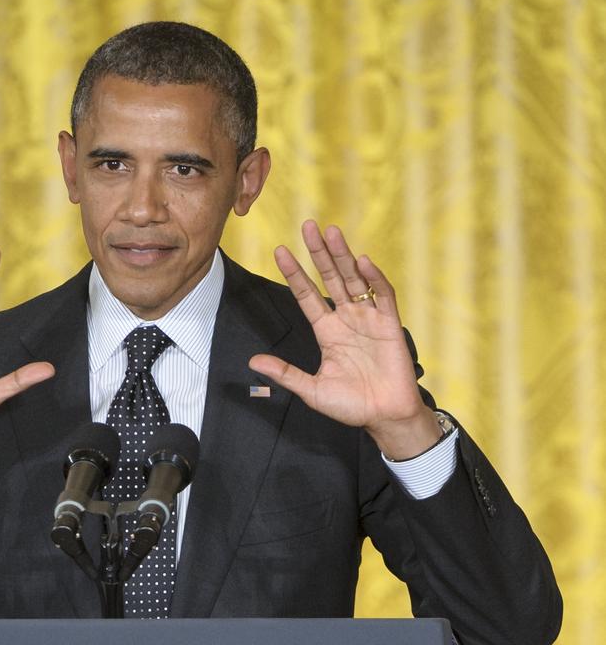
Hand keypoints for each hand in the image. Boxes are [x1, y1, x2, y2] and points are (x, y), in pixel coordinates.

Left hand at [249, 221, 439, 458]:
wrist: (385, 417)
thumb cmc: (351, 406)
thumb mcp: (311, 390)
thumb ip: (285, 373)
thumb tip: (253, 363)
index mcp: (328, 332)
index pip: (308, 296)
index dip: (295, 274)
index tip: (280, 252)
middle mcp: (347, 319)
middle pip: (331, 278)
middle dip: (319, 253)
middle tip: (307, 226)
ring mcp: (369, 319)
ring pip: (354, 279)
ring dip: (343, 256)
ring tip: (331, 232)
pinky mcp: (390, 324)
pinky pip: (383, 295)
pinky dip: (374, 278)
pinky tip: (361, 261)